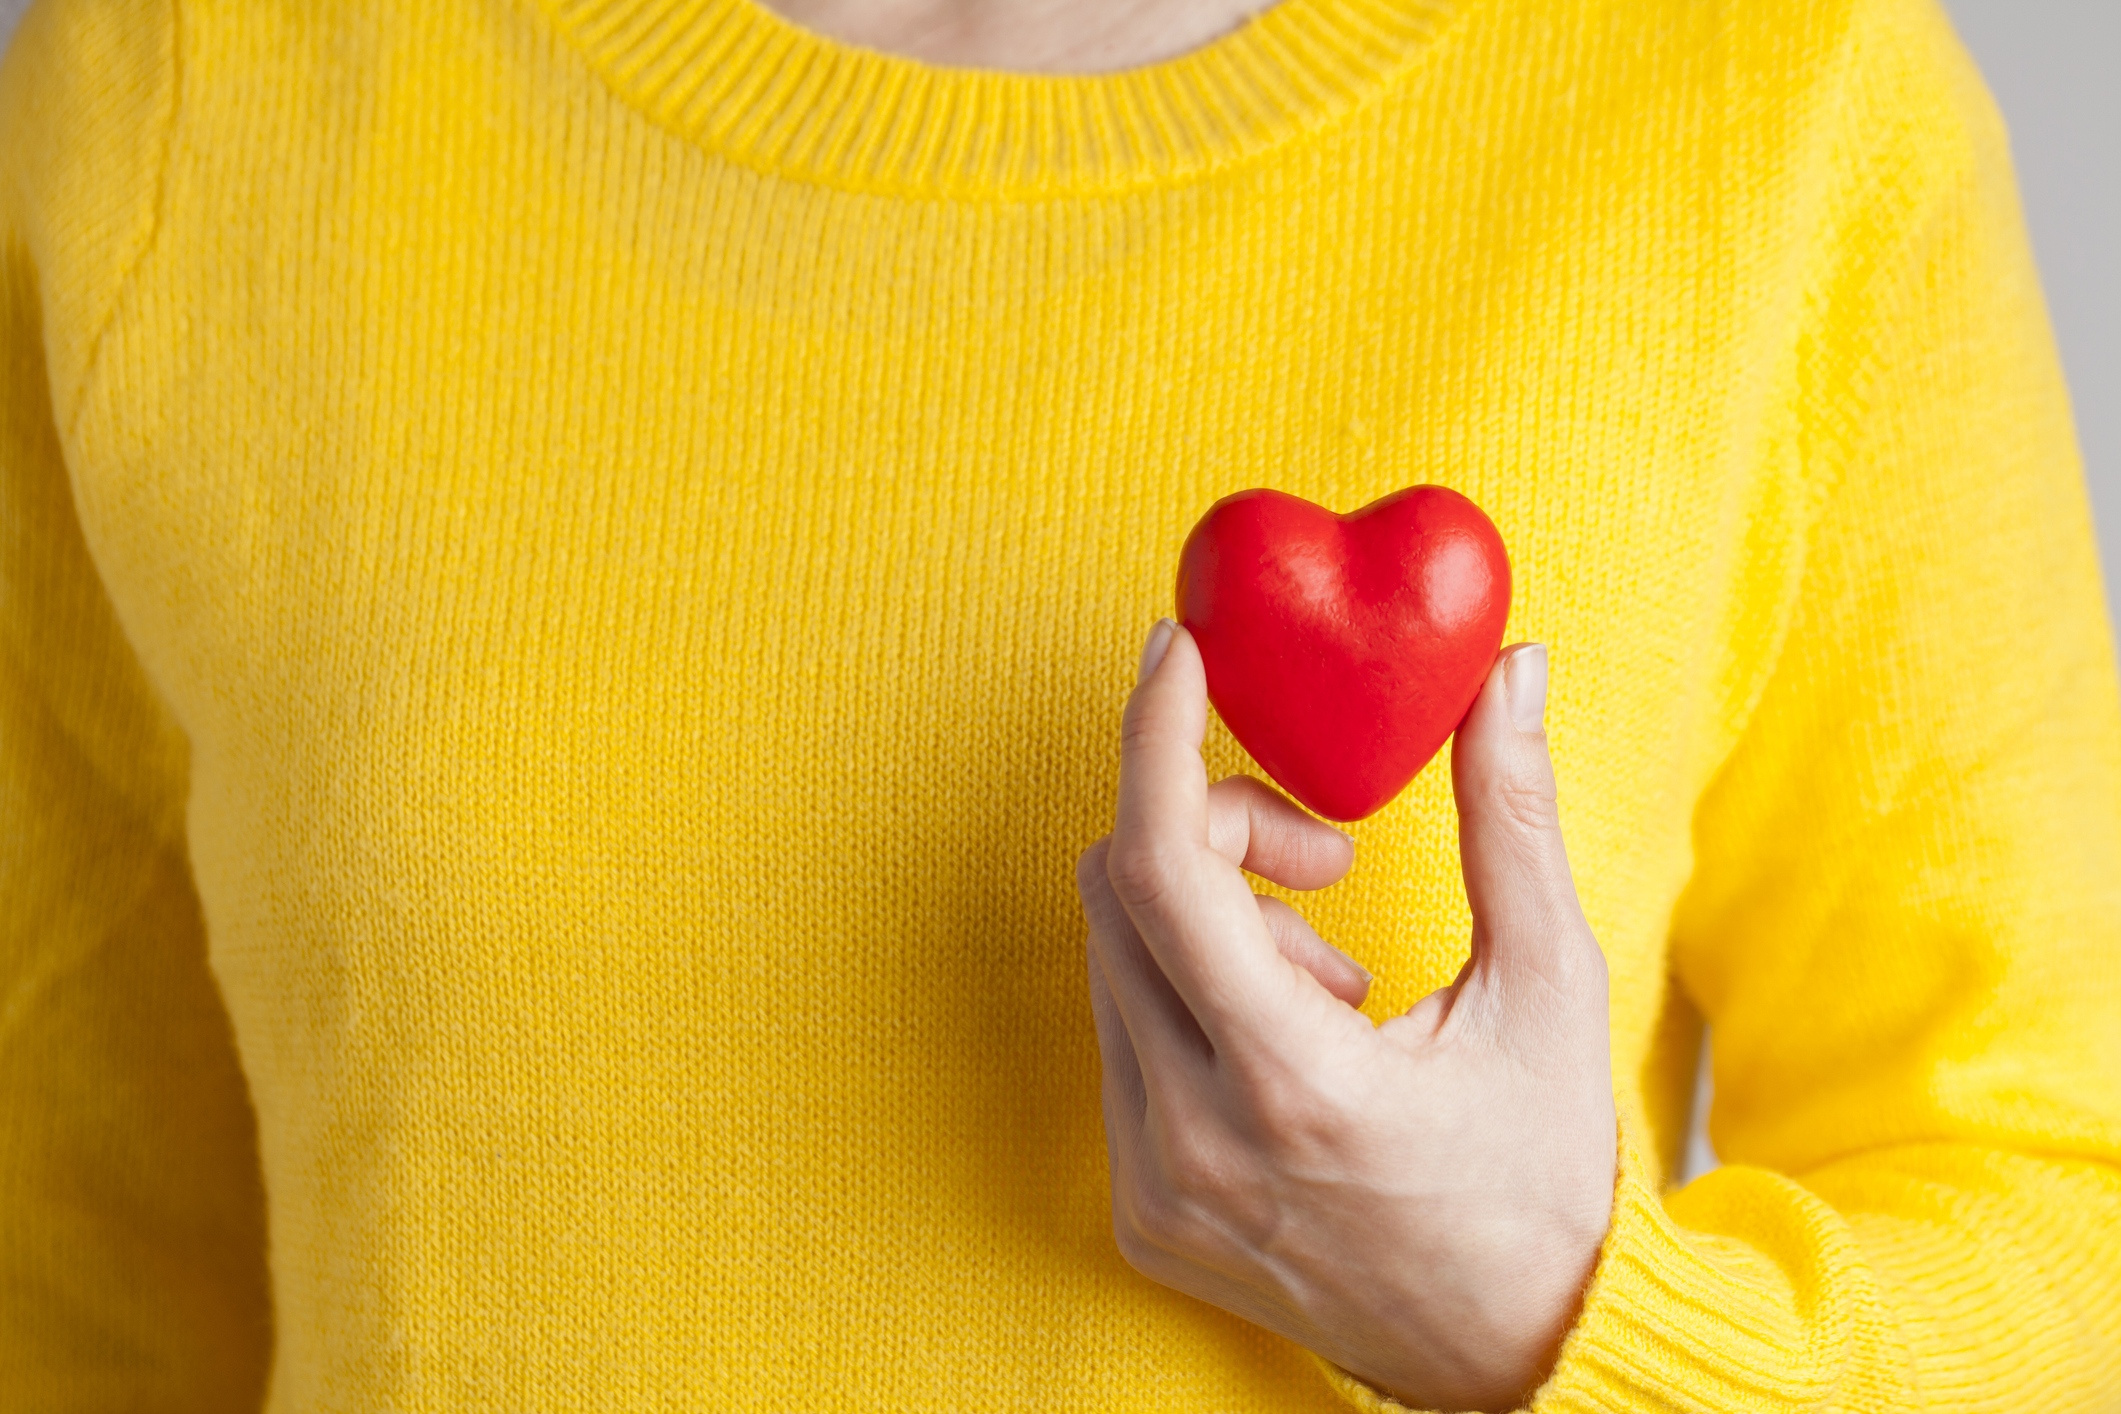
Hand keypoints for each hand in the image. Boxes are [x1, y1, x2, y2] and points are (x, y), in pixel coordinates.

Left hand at [1075, 622, 1616, 1411]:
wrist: (1520, 1353)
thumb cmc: (1546, 1174)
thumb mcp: (1549, 990)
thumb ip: (1513, 819)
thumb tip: (1513, 671)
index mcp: (1298, 1086)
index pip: (1167, 869)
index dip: (1158, 740)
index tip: (1176, 654)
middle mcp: (1196, 1142)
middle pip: (1124, 892)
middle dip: (1213, 824)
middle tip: (1324, 849)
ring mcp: (1155, 1185)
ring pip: (1112, 959)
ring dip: (1204, 916)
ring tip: (1328, 975)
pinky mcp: (1139, 1211)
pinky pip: (1118, 1036)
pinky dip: (1185, 993)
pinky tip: (1287, 1034)